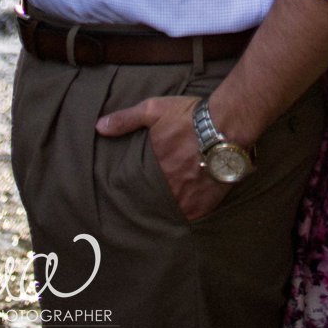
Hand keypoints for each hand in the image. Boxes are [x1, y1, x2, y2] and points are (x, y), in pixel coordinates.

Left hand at [94, 93, 230, 221]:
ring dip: (172, 205)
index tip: (137, 188)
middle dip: (155, 197)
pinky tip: (189, 207)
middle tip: (155, 196)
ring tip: (172, 203)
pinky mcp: (203, 206)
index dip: (138, 187)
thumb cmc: (190, 116)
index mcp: (153, 168)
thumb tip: (99, 127)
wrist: (227, 124)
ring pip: (171, 209)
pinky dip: (190, 212)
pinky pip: (191, 217)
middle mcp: (166, 187)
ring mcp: (185, 199)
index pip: (137, 186)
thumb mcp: (155, 110)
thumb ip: (127, 119)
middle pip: (155, 199)